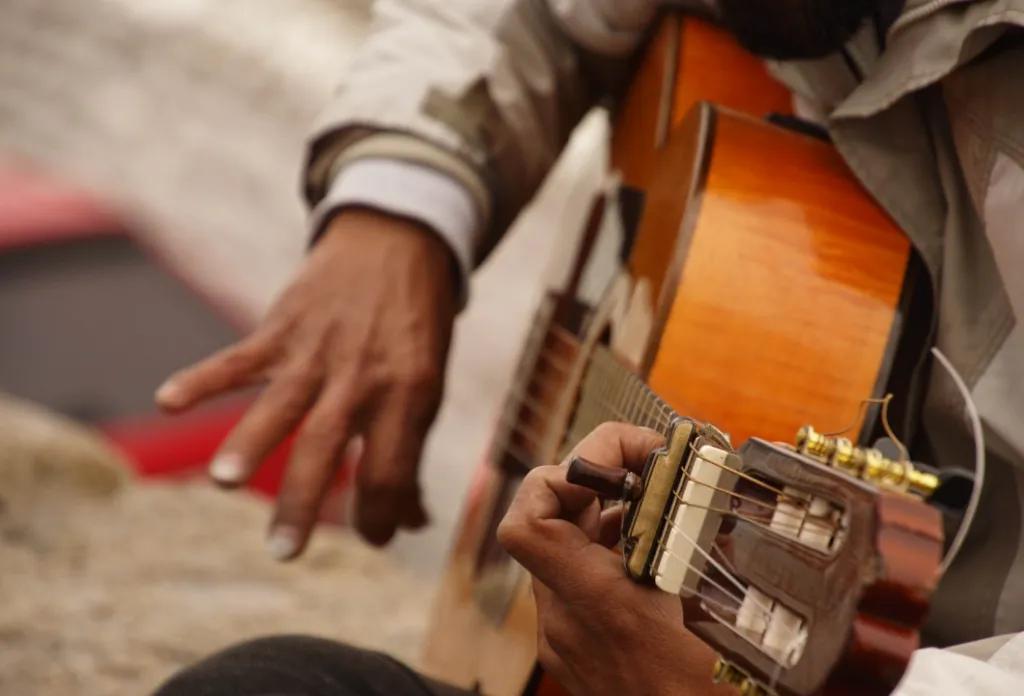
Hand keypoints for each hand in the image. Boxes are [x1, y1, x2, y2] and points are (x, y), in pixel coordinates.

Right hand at [155, 209, 456, 552]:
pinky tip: (167, 400)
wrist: (398, 243)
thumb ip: (411, 450)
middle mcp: (361, 376)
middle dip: (305, 502)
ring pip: (280, 404)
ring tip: (222, 483)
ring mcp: (317, 351)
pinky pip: (238, 357)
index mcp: (409, 394)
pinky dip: (201, 378)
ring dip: (250, 444)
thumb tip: (411, 522)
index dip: (383, 514)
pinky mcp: (283, 328)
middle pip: (329, 446)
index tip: (372, 538)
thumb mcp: (430, 386)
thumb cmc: (415, 329)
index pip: (391, 469)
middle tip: (282, 552)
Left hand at [497, 423, 728, 695]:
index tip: (623, 463)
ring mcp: (569, 638)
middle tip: (652, 463)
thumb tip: (732, 492)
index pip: (529, 518)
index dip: (563, 473)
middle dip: (595, 477)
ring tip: (661, 499)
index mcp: (598, 604)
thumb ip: (714, 549)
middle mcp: (567, 619)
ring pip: (563, 549)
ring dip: (603, 510)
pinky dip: (608, 550)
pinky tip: (657, 549)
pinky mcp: (581, 652)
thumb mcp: (731, 620)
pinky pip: (577, 581)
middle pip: (549, 519)